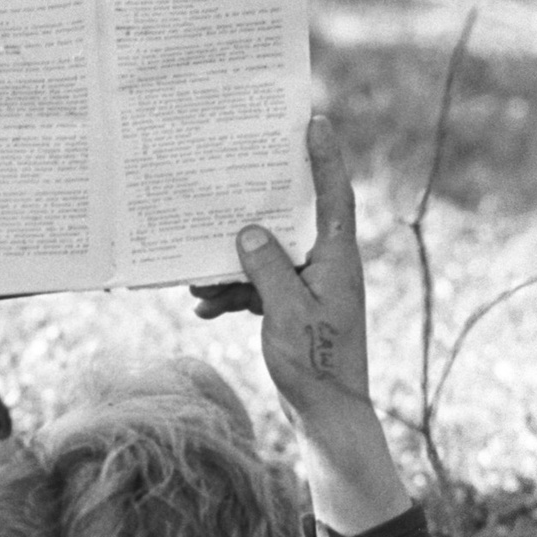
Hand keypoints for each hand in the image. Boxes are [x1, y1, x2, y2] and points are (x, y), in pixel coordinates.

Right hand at [206, 117, 373, 431]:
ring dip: (232, 268)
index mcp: (338, 259)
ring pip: (267, 261)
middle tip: (230, 184)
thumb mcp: (285, 311)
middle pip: (289, 224)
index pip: (333, 196)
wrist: (326, 415)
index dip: (325, 158)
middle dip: (253, 215)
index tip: (314, 122)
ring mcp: (312, 290)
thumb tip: (248, 232)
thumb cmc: (314, 363)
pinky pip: (260, 289)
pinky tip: (205, 309)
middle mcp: (328, 268)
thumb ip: (267, 268)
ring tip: (198, 282)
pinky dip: (233, 296)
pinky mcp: (296, 311)